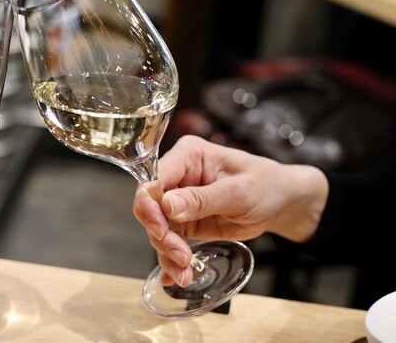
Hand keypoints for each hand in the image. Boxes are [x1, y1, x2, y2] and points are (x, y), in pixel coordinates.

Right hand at [133, 135, 327, 286]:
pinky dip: (172, 260)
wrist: (281, 203)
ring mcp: (178, 200)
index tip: (162, 231)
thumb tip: (167, 205)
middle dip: (162, 235)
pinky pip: (169, 241)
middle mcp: (177, 176)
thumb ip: (202, 199)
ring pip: (157, 228)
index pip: (155, 179)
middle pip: (151, 207)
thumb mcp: (238, 192)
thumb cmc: (265, 185)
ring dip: (168, 253)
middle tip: (182, 257)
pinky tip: (178, 276)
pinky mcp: (184, 222)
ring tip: (186, 273)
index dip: (151, 206)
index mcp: (188, 156)